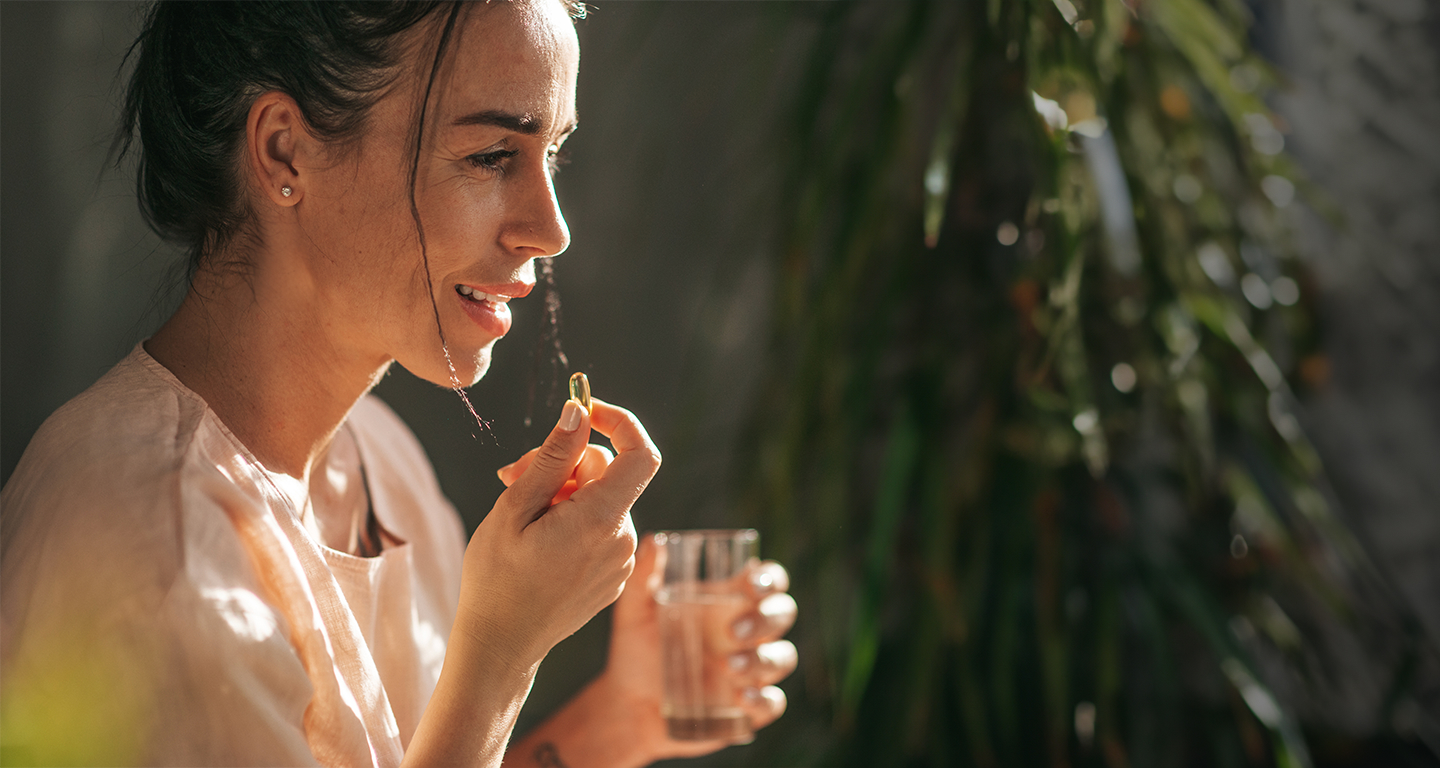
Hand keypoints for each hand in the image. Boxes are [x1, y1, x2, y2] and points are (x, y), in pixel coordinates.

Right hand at [458, 397, 660, 666]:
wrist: (501, 646)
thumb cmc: (497, 578)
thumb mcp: (515, 508)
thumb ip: (553, 458)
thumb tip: (579, 413)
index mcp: (601, 521)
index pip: (641, 454)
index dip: (619, 422)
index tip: (583, 412)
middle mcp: (622, 539)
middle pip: (608, 472)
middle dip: (565, 462)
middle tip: (513, 473)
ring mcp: (620, 560)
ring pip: (601, 498)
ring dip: (563, 492)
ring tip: (519, 512)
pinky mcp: (613, 574)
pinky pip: (600, 526)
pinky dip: (572, 518)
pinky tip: (537, 537)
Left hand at [600, 535, 797, 762]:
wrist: (628, 704)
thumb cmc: (636, 649)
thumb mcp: (634, 612)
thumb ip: (644, 577)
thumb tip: (656, 541)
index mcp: (728, 602)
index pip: (768, 581)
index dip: (770, 579)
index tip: (751, 584)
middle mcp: (747, 632)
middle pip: (782, 614)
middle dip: (768, 619)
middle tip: (732, 632)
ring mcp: (751, 669)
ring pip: (783, 658)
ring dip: (764, 660)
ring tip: (729, 667)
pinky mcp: (747, 707)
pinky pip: (772, 702)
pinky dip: (763, 699)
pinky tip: (739, 696)